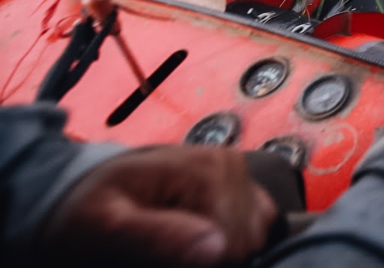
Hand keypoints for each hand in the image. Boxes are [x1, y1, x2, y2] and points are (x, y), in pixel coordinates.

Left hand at [39, 146, 276, 266]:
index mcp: (205, 169)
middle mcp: (230, 164)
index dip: (197, 264)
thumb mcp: (103, 227)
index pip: (232, 246)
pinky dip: (230, 242)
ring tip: (176, 242)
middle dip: (208, 258)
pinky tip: (198, 238)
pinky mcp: (242, 188)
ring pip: (254, 240)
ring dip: (218, 252)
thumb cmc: (89, 211)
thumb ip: (155, 237)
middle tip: (162, 252)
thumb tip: (217, 248)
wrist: (85, 192)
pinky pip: (257, 229)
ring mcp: (239, 175)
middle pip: (246, 243)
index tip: (158, 260)